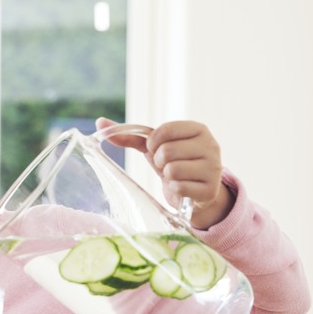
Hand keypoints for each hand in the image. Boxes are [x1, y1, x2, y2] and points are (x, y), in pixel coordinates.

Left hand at [95, 118, 232, 228]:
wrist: (195, 191)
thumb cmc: (174, 162)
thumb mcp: (155, 147)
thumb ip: (130, 135)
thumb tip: (99, 122)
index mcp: (198, 128)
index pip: (164, 130)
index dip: (153, 143)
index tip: (156, 150)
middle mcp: (211, 145)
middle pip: (167, 151)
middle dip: (159, 161)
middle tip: (166, 166)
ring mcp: (213, 167)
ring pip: (173, 170)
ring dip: (167, 176)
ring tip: (175, 176)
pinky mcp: (210, 189)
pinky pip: (180, 188)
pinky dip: (175, 190)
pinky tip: (182, 188)